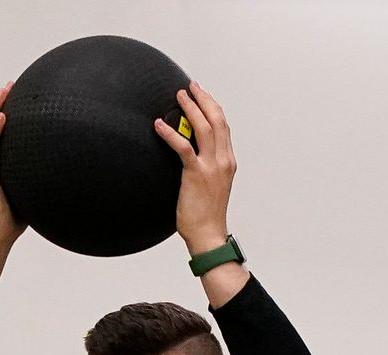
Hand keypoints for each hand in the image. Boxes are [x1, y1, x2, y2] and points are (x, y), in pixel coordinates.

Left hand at [153, 81, 235, 252]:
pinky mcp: (196, 174)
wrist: (208, 234)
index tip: (201, 95)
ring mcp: (211, 167)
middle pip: (216, 120)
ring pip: (204, 127)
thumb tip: (190, 152)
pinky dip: (170, 133)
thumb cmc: (206, 214)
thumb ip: (206, 166)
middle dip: (203, 99)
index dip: (212, 106)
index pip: (223, 126)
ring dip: (191, 108)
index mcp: (228, 162)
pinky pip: (183, 147)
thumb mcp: (212, 185)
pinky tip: (159, 125)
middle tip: (190, 87)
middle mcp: (223, 161)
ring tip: (178, 96)